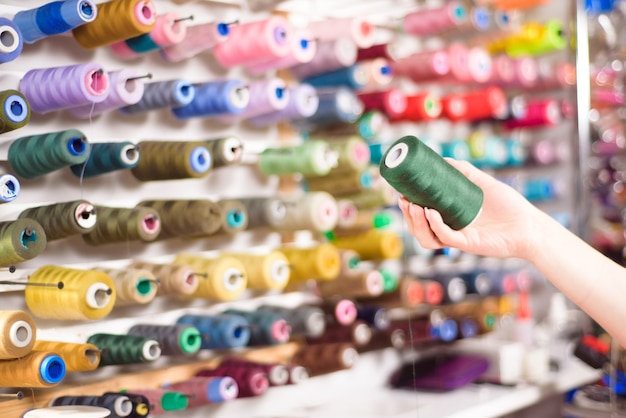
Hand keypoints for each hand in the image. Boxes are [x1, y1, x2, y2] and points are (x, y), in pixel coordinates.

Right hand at [398, 158, 544, 259]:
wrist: (531, 224)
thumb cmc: (509, 206)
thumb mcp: (483, 183)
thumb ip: (465, 172)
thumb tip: (443, 159)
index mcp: (451, 220)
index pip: (422, 219)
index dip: (409, 209)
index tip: (401, 193)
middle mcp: (452, 232)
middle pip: (420, 230)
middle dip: (408, 216)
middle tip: (404, 199)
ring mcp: (459, 239)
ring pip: (427, 238)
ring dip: (416, 223)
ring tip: (412, 206)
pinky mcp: (469, 244)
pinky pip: (446, 237)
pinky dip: (435, 225)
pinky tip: (430, 212)